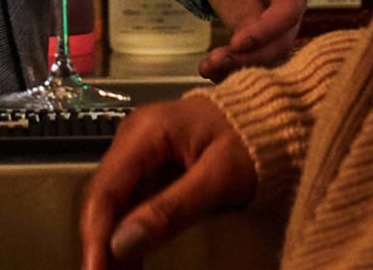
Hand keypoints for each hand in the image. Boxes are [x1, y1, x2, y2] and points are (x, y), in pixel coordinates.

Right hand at [78, 96, 255, 269]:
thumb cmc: (256, 139)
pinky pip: (133, 202)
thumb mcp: (219, 178)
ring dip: (112, 243)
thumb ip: (171, 210)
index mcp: (145, 131)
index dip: (96, 234)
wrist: (277, 118)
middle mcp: (134, 138)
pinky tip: (130, 261)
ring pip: (115, 204)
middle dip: (101, 243)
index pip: (106, 189)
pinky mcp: (153, 165)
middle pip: (104, 197)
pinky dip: (130, 233)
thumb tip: (122, 244)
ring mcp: (141, 151)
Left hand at [197, 0, 306, 79]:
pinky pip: (253, 53)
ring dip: (242, 65)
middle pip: (282, 38)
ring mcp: (273, 18)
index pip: (289, 8)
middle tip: (218, 62)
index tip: (239, 41)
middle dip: (252, 55)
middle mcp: (287, 1)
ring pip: (269, 51)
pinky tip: (210, 71)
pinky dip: (234, 64)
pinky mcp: (256, 28)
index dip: (268, 28)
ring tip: (208, 69)